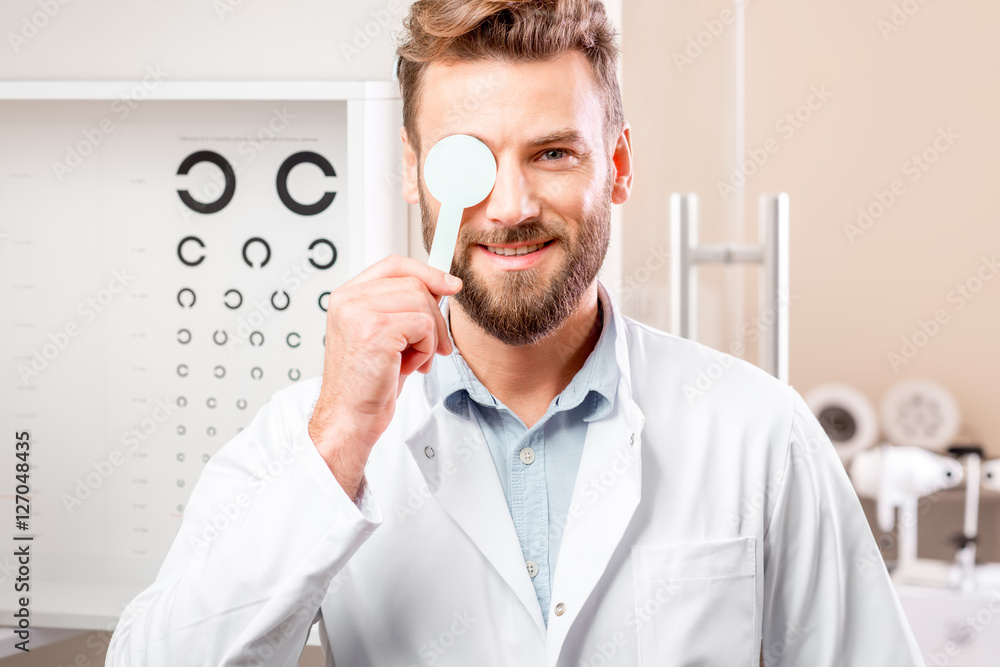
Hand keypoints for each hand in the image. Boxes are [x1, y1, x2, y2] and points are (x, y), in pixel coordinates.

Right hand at [307, 254, 461, 499]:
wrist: (351, 417)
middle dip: (435, 316)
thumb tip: (441, 287)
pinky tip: (409, 366)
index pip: (394, 265)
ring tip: (415, 359)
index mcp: (347, 297)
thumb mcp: (387, 336)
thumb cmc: (368, 383)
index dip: (426, 271)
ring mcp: (359, 312)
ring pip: (422, 303)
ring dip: (430, 336)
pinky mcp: (376, 330)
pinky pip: (423, 325)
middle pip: (414, 284)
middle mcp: (348, 300)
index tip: (450, 285)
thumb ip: (404, 308)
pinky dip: (426, 349)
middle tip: (437, 347)